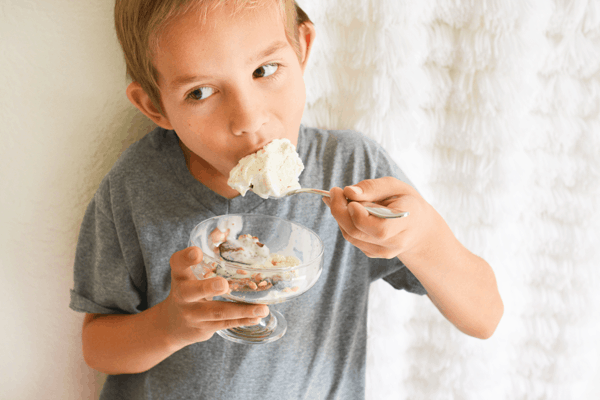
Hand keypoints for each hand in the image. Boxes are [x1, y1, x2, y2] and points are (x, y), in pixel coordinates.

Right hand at [158, 247, 269, 347]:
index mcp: (180, 276)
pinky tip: (258, 316)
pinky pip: (226, 324)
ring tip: (262, 308)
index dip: (186, 258)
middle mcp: (183, 295)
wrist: (173, 325)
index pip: (178, 263)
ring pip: (217, 312)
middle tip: (224, 285)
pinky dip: (244, 320)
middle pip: (192, 292)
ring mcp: (193, 314)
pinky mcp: (204, 328)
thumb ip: (208, 262)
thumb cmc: (189, 291)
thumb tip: (236, 238)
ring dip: (242, 310)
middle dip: (208, 288)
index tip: (197, 251)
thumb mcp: (190, 275)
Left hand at [323, 177, 442, 259]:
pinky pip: (352, 238)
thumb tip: (349, 191)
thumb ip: (373, 187)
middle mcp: (396, 242)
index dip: (359, 214)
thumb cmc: (407, 203)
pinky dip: (344, 222)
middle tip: (335, 191)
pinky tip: (346, 209)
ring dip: (339, 216)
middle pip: (358, 232)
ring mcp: (383, 251)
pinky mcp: (373, 253)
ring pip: (351, 236)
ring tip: (338, 197)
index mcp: (407, 222)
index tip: (348, 194)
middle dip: (340, 210)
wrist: (419, 228)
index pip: (380, 229)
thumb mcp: (396, 187)